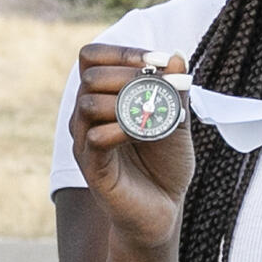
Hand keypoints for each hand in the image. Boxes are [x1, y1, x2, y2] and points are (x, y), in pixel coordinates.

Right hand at [68, 45, 193, 252]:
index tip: (159, 61)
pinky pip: (94, 138)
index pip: (92, 56)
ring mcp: (85, 141)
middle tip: (161, 89)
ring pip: (88, 104)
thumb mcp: (177, 121)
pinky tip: (144, 134)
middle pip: (90, 75)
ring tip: (154, 115)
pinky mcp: (92, 167)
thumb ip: (174, 91)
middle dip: (130, 76)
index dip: (122, 52)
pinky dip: (122, 130)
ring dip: (126, 103)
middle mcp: (87, 115)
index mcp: (103, 98)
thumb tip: (175, 56)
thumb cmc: (165, 165)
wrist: (163, 210)